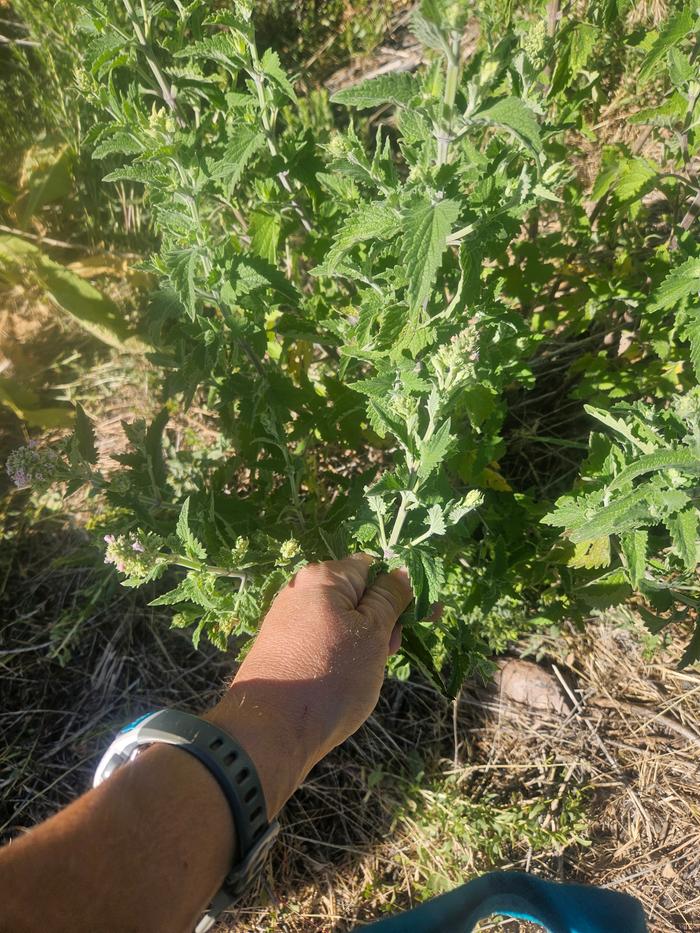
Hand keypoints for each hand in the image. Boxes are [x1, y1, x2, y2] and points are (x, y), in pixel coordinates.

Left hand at [206, 554, 411, 816]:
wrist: (271, 731)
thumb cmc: (330, 676)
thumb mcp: (373, 633)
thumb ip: (389, 598)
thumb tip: (401, 571)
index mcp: (323, 577)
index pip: (373, 568)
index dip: (400, 591)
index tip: (424, 617)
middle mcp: (301, 590)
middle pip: (357, 595)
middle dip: (383, 620)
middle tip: (390, 653)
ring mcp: (288, 620)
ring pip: (342, 621)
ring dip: (364, 641)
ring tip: (367, 673)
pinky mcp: (282, 648)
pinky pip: (323, 641)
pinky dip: (341, 655)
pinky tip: (345, 681)